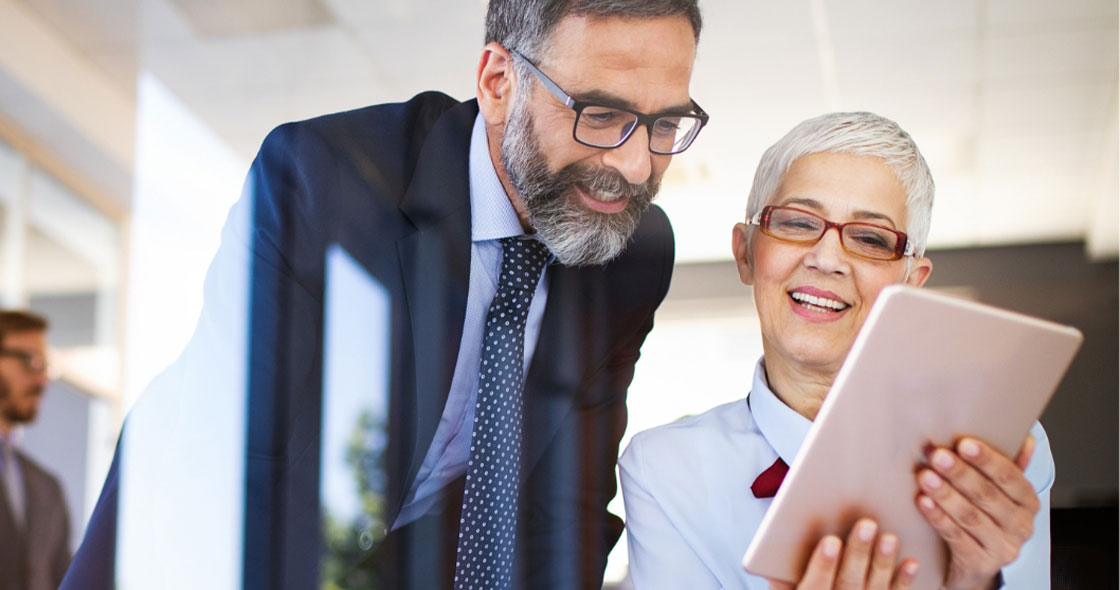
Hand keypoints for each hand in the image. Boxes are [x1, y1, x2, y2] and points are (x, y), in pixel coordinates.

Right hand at [767, 519, 918, 589]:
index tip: (830, 541)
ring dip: (883, 563)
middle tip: (867, 525)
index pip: (814, 587)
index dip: (823, 564)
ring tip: (890, 537)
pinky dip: (903, 581)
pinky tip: (911, 562)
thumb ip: (779, 580)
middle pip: (848, 584)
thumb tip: (772, 558)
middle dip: (859, 554)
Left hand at [915, 435, 1038, 589]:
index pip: (1010, 477)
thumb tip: (1027, 437)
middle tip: (937, 455)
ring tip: (925, 476)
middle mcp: (1020, 526)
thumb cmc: (986, 522)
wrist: (976, 568)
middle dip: (960, 473)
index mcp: (1027, 502)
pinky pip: (956, 537)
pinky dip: (939, 518)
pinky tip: (923, 502)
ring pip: (971, 516)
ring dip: (946, 494)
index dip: (987, 460)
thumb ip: (1009, 467)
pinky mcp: (980, 564)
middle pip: (988, 495)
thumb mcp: (1001, 494)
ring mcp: (1002, 548)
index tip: (964, 443)